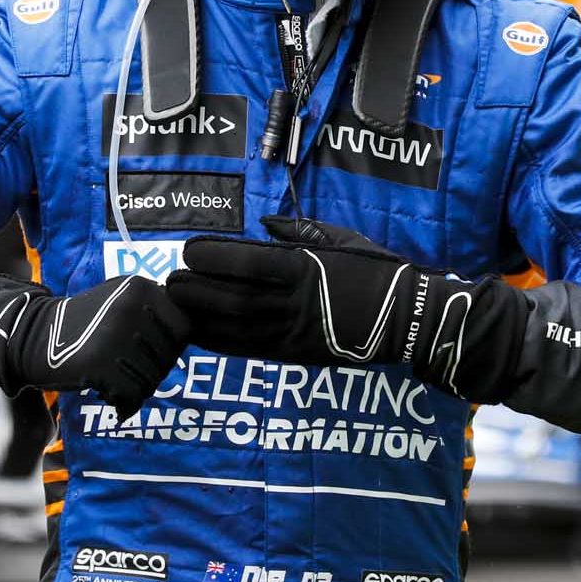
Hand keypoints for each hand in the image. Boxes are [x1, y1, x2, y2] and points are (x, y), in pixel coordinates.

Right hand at [0, 276, 189, 418]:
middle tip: (121, 368)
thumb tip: (196, 331)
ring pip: (151, 380)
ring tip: (110, 378)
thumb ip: (157, 311)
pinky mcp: (99, 362)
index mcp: (141, 287)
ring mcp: (115, 334)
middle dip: (150, 371)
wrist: (33, 337)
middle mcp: (131, 307)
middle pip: (168, 357)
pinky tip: (104, 392)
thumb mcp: (122, 299)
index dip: (170, 347)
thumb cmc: (85, 324)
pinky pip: (131, 396)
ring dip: (134, 388)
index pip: (185, 328)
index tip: (147, 352)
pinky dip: (121, 403)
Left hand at [168, 218, 528, 401]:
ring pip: (237, 328)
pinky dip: (221, 343)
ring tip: (175, 308)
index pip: (247, 263)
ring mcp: (296, 332)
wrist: (410, 320)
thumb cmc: (378, 271)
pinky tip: (200, 336)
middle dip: (196, 290)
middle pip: (233, 298)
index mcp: (306, 267)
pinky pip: (251, 349)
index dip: (212, 258)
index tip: (188, 251)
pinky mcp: (298, 355)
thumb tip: (265, 226)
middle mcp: (295, 302)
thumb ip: (300, 232)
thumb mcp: (343, 239)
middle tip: (170, 280)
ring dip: (200, 318)